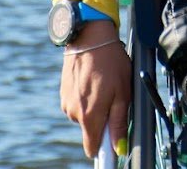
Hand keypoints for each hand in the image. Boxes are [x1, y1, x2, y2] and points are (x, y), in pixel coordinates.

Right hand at [59, 20, 131, 157]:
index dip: (104, 149)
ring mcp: (66, 102)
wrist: (90, 37)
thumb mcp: (123, 93)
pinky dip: (86, 97)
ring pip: (84, 116)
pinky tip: (93, 80)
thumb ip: (118, 123)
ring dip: (94, 107)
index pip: (92, 148)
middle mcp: (73, 113)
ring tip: (103, 84)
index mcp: (89, 116)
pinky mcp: (63, 92)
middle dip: (102, 120)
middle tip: (114, 97)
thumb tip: (119, 148)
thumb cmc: (110, 63)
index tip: (113, 146)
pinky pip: (77, 103)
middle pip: (91, 130)